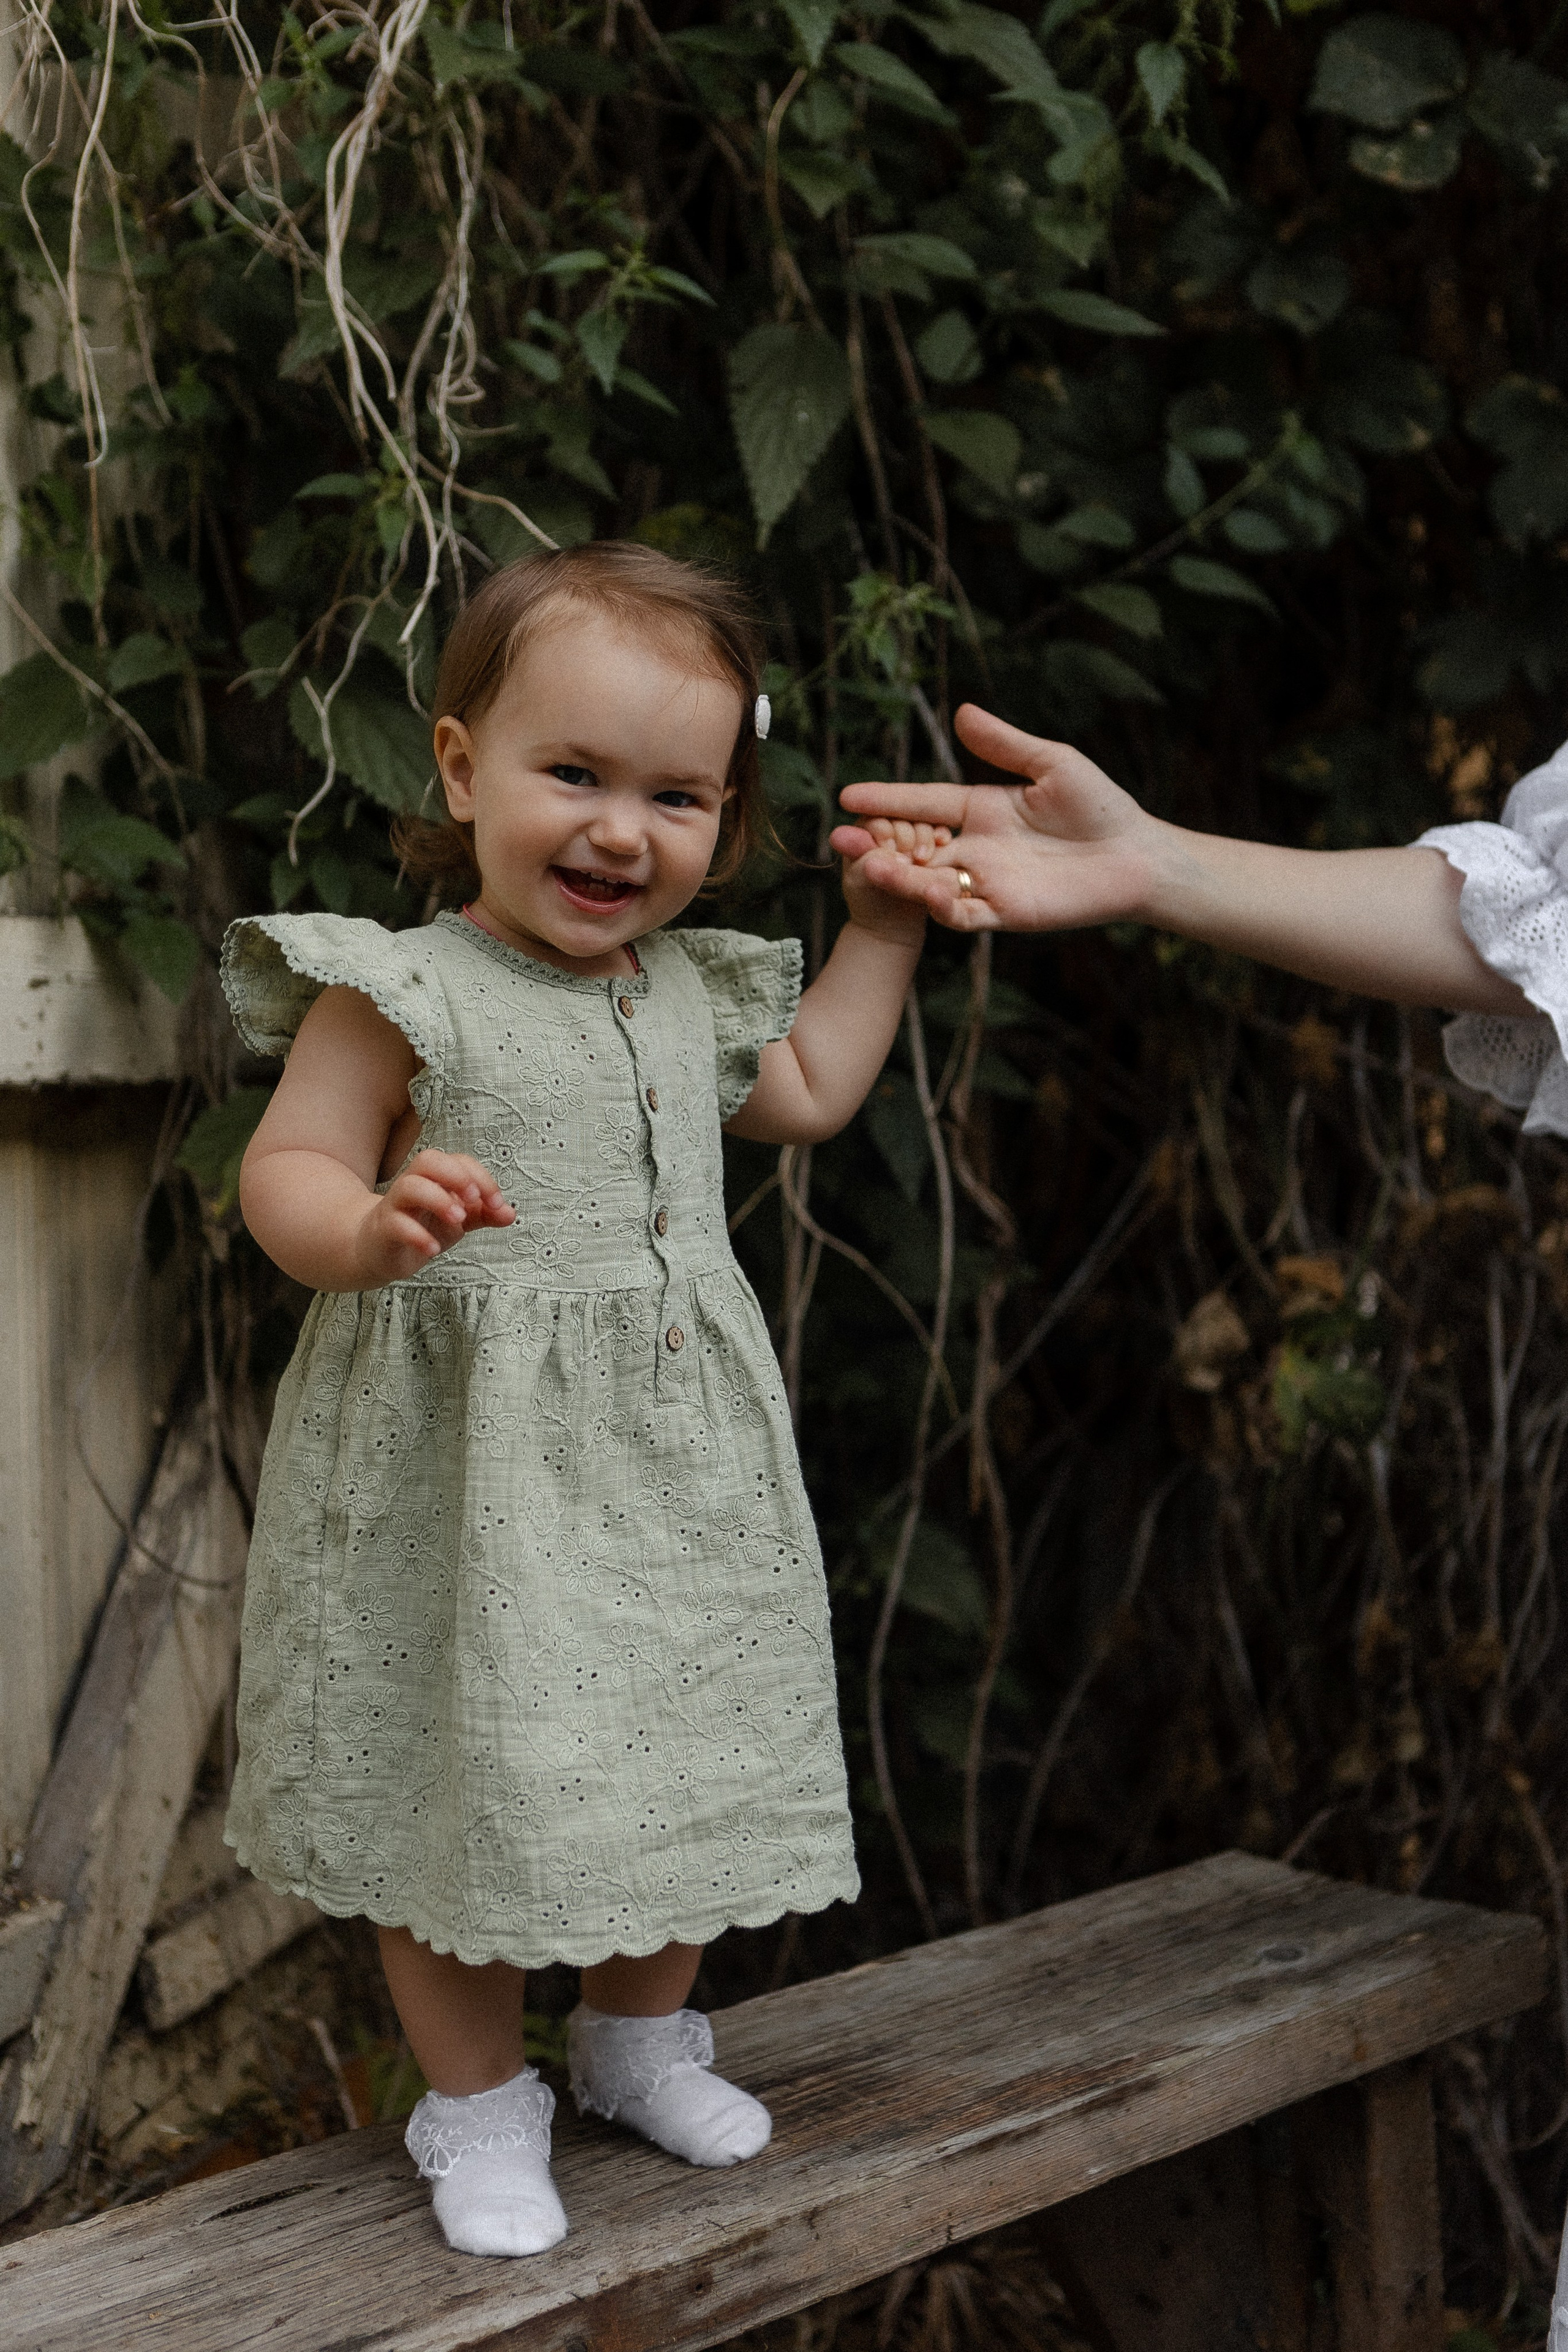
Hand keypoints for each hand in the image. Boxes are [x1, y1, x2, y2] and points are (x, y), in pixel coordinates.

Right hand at [352, 1149, 513, 1284]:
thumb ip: (484, 1214)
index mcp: (435, 1177)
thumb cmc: (422, 1226)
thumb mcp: (459, 1220)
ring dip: (438, 1200)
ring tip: (458, 1220)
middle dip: (456, 1176)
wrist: (380, 1250)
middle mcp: (414, 1184)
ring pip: (409, 1187)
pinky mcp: (383, 1229)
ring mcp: (396, 1205)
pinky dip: (417, 1236)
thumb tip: (510, 1214)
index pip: (459, 1161)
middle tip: (475, 1200)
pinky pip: (396, 1224)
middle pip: (428, 1160)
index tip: (498, 1204)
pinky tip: (434, 1249)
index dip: (482, 1178)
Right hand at [830, 703, 1157, 932]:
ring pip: (929, 884)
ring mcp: (988, 882)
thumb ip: (1004, 744)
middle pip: (914, 848)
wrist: (1137, 854)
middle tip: (842, 840)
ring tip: (872, 867)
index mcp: (981, 809)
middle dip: (877, 845)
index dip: (886, 801)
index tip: (847, 796)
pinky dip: (942, 907)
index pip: (922, 804)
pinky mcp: (1005, 912)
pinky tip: (928, 893)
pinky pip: (963, 914)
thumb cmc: (1100, 805)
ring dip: (900, 878)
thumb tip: (961, 712)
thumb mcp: (1051, 763)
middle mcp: (976, 847)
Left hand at [839, 820, 948, 944]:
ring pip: (924, 821)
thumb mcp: (862, 879)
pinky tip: (943, 841)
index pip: (878, 817)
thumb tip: (890, 847)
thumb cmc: (868, 900)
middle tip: (910, 857)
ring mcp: (910, 835)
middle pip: (903, 815)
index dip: (886, 831)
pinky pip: (940, 831)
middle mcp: (888, 825)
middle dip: (908, 835)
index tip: (889, 850)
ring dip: (926, 836)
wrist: (890, 922)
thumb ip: (870, 857)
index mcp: (864, 828)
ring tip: (922, 858)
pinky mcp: (930, 846)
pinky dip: (941, 834)